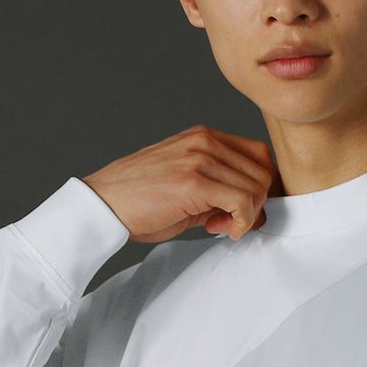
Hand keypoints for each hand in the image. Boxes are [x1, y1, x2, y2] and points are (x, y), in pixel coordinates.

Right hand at [82, 125, 282, 244]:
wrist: (103, 205)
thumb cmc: (139, 201)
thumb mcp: (186, 186)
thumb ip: (218, 189)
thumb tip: (252, 208)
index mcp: (203, 137)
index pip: (258, 154)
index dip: (261, 186)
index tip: (242, 210)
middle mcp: (204, 141)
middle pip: (263, 171)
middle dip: (256, 204)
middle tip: (230, 223)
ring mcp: (200, 159)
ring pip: (257, 187)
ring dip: (247, 216)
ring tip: (219, 226)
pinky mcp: (194, 182)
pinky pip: (242, 202)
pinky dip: (241, 222)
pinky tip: (219, 229)